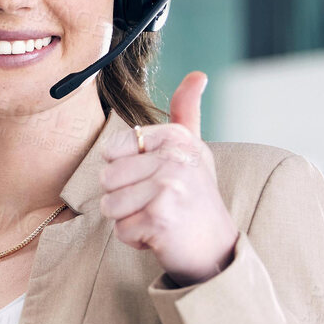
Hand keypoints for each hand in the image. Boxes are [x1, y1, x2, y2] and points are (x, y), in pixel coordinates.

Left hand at [97, 71, 239, 286]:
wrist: (217, 248)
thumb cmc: (196, 197)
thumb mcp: (192, 149)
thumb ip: (186, 112)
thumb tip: (197, 75)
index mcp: (176, 137)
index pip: (112, 149)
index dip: (125, 171)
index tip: (155, 180)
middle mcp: (175, 157)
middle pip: (107, 178)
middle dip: (124, 198)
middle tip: (157, 204)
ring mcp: (168, 187)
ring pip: (109, 205)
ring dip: (128, 219)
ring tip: (158, 218)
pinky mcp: (160, 217)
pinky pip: (120, 229)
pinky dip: (135, 240)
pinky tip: (160, 235)